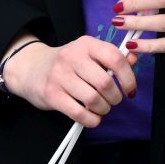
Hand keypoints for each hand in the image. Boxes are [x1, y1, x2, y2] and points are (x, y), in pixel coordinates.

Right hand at [4, 37, 136, 127]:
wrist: (30, 68)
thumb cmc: (67, 63)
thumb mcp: (88, 54)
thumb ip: (112, 57)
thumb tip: (134, 58)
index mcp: (86, 44)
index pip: (115, 59)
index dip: (128, 77)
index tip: (130, 89)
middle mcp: (72, 57)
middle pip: (105, 83)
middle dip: (115, 98)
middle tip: (113, 100)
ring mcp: (60, 76)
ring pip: (93, 100)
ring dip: (104, 109)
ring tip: (102, 107)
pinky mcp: (51, 95)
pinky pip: (79, 113)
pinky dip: (92, 120)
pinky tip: (93, 117)